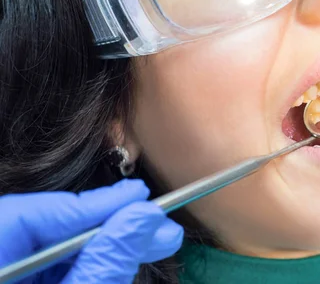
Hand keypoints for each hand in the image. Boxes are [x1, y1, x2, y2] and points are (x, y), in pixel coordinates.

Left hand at [0, 180, 183, 283]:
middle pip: (41, 225)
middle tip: (153, 224)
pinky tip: (115, 257)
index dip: (91, 203)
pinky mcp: (17, 279)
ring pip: (47, 244)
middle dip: (101, 224)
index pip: (33, 213)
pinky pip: (46, 263)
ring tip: (150, 243)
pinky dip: (82, 262)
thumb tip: (147, 216)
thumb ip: (106, 263)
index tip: (140, 196)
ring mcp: (6, 270)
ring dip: (99, 244)